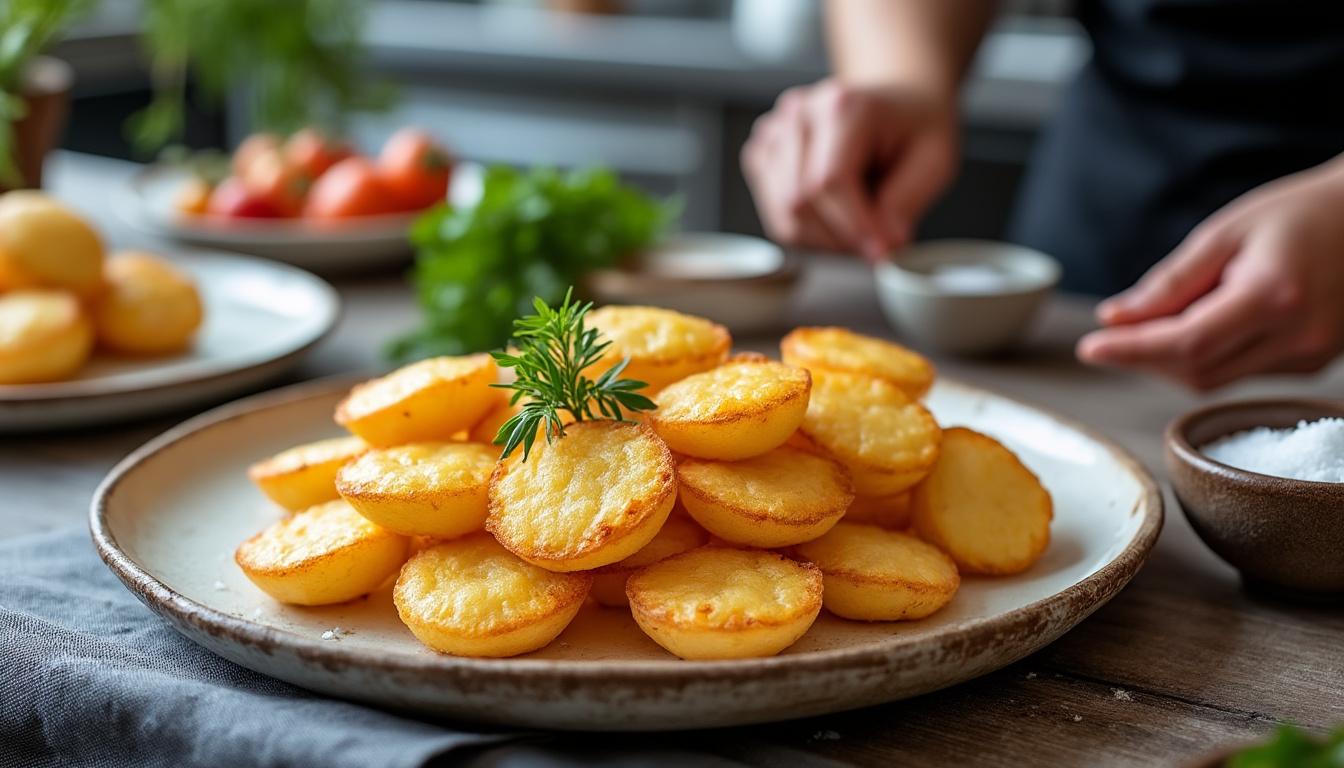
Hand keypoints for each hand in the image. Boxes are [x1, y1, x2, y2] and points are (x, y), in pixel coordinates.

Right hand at [740, 79, 957, 261]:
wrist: (894, 103)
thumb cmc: (914, 128)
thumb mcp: (934, 160)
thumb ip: (906, 202)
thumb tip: (883, 245)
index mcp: (841, 106)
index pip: (829, 181)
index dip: (854, 226)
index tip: (880, 253)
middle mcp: (799, 114)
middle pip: (799, 201)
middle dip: (839, 237)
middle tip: (874, 244)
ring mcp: (774, 132)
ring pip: (783, 213)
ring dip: (822, 239)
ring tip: (858, 228)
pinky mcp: (762, 153)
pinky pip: (775, 214)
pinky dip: (806, 230)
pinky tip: (834, 217)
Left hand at [1077, 158, 1343, 389]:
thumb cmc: (1296, 214)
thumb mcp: (1224, 233)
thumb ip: (1169, 283)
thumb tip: (1115, 319)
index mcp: (1272, 296)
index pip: (1185, 344)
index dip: (1131, 351)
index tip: (1088, 348)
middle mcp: (1297, 336)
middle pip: (1196, 372)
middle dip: (1146, 356)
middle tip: (1115, 331)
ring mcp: (1309, 355)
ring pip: (1216, 379)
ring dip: (1172, 360)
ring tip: (1160, 320)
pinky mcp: (1311, 363)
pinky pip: (1241, 372)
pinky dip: (1207, 356)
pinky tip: (1204, 323)